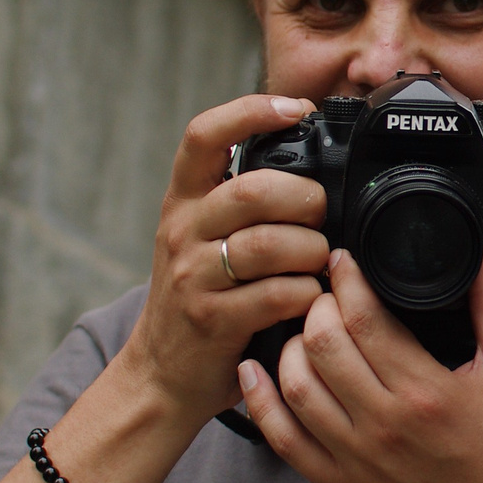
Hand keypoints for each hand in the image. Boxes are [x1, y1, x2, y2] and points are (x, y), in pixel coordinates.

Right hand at [119, 94, 334, 431]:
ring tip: (319, 262)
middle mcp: (183, 230)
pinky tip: (310, 298)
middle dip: (305, 199)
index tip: (294, 109)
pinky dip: (308, 293)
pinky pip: (277, 294)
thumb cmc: (202, 298)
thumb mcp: (205, 239)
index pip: (204, 135)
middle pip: (253, 189)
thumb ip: (243, 203)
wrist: (163, 373)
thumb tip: (312, 169)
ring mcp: (193, 276)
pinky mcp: (213, 319)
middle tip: (320, 218)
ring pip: (270, 244)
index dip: (250, 112)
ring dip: (313, 251)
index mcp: (185, 201)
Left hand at [240, 229, 482, 482]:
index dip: (345, 280)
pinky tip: (256, 372)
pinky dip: (262, 402)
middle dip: (317, 306)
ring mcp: (356, 460)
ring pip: (295, 388)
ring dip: (289, 347)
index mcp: (424, 393)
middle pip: (321, 347)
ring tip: (304, 328)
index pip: (364, 320)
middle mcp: (384, 426)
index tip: (342, 261)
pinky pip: (284, 440)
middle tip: (326, 293)